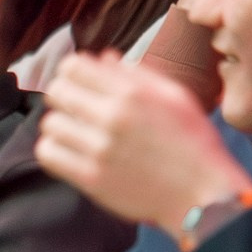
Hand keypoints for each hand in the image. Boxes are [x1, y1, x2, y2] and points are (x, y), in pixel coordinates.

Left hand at [37, 52, 251, 230]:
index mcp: (132, 93)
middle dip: (64, 95)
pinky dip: (54, 149)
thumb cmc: (193, 143)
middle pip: (57, 92)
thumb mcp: (175, 97)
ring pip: (50, 123)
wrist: (203, 193)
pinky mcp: (92, 179)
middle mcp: (113, 117)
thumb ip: (136, 75)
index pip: (73, 66)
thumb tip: (103, 57)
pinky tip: (71, 150)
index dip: (73, 72)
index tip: (80, 82)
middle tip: (76, 106)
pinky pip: (49, 155)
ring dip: (60, 124)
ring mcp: (100, 150)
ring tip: (76, 130)